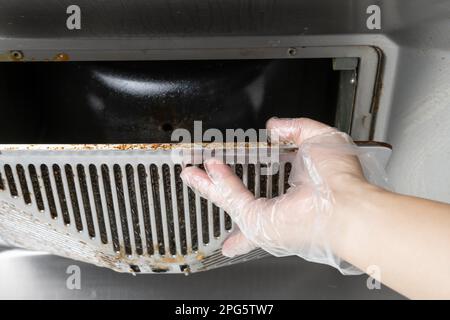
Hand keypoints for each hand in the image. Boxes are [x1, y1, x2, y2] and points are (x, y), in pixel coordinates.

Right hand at [181, 118, 381, 273]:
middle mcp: (278, 208)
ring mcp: (267, 218)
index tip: (235, 174)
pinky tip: (209, 167)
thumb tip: (274, 127)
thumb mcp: (320, 139)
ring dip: (209, 186)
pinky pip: (234, 201)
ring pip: (229, 201)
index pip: (265, 185)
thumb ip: (296, 128)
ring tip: (190, 172)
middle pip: (238, 198)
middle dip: (215, 188)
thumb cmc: (341, 179)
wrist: (346, 204)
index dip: (254, 178)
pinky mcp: (259, 223)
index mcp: (294, 190)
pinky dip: (220, 184)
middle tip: (198, 176)